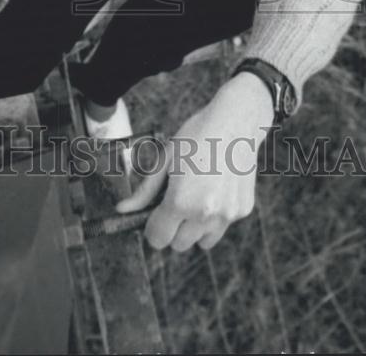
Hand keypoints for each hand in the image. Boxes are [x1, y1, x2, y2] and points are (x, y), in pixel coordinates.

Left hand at [117, 73, 274, 250]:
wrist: (236, 121)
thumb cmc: (197, 135)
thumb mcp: (165, 159)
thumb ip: (145, 190)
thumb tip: (122, 210)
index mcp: (180, 202)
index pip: (158, 239)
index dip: (152, 228)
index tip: (155, 215)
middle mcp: (204, 214)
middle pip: (179, 245)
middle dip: (173, 228)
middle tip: (176, 202)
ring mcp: (227, 215)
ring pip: (203, 241)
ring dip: (196, 228)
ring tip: (197, 197)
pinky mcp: (243, 210)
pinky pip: (222, 225)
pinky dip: (216, 216)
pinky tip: (216, 188)